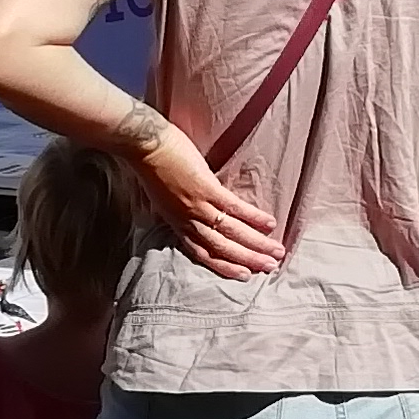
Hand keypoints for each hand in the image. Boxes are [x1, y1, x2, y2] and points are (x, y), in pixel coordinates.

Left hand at [131, 115, 286, 278]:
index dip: (225, 266)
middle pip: (222, 248)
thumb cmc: (148, 164)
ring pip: (231, 232)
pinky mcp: (206, 189)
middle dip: (248, 260)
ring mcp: (197, 206)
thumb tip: (184, 212)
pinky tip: (269, 223)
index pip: (203, 253)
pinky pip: (234, 208)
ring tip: (276, 252)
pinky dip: (253, 218)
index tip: (244, 275)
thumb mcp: (159, 196)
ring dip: (256, 244)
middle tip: (270, 268)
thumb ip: (175, 209)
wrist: (142, 143)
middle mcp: (188, 220)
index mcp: (176, 223)